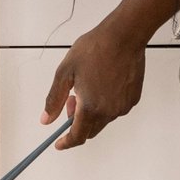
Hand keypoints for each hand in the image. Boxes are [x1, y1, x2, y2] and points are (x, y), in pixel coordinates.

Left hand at [43, 19, 145, 148]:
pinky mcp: (133, 99)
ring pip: (103, 119)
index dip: (67, 142)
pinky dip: (106, 104)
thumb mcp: (65, 72)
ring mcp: (123, 106)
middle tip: (72, 101)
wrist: (123, 36)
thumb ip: (55, 99)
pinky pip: (115, 109)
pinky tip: (102, 84)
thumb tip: (46, 119)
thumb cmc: (94, 49)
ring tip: (87, 86)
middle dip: (78, 122)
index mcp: (90, 107)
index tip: (59, 143)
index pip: (77, 136)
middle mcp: (109, 111)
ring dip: (92, 112)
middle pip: (90, 130)